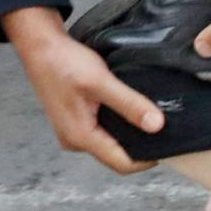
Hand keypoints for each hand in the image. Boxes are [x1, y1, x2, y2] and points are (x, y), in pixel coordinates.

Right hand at [2, 7, 162, 173]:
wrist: (40, 46)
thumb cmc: (65, 62)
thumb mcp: (101, 82)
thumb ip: (129, 104)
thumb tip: (157, 126)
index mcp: (80, 137)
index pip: (122, 164)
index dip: (148, 159)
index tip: (170, 144)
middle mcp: (75, 141)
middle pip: (117, 156)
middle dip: (142, 147)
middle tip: (166, 131)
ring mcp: (74, 132)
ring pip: (111, 143)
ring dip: (131, 135)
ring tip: (153, 120)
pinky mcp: (76, 121)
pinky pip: (104, 131)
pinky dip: (120, 125)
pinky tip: (133, 112)